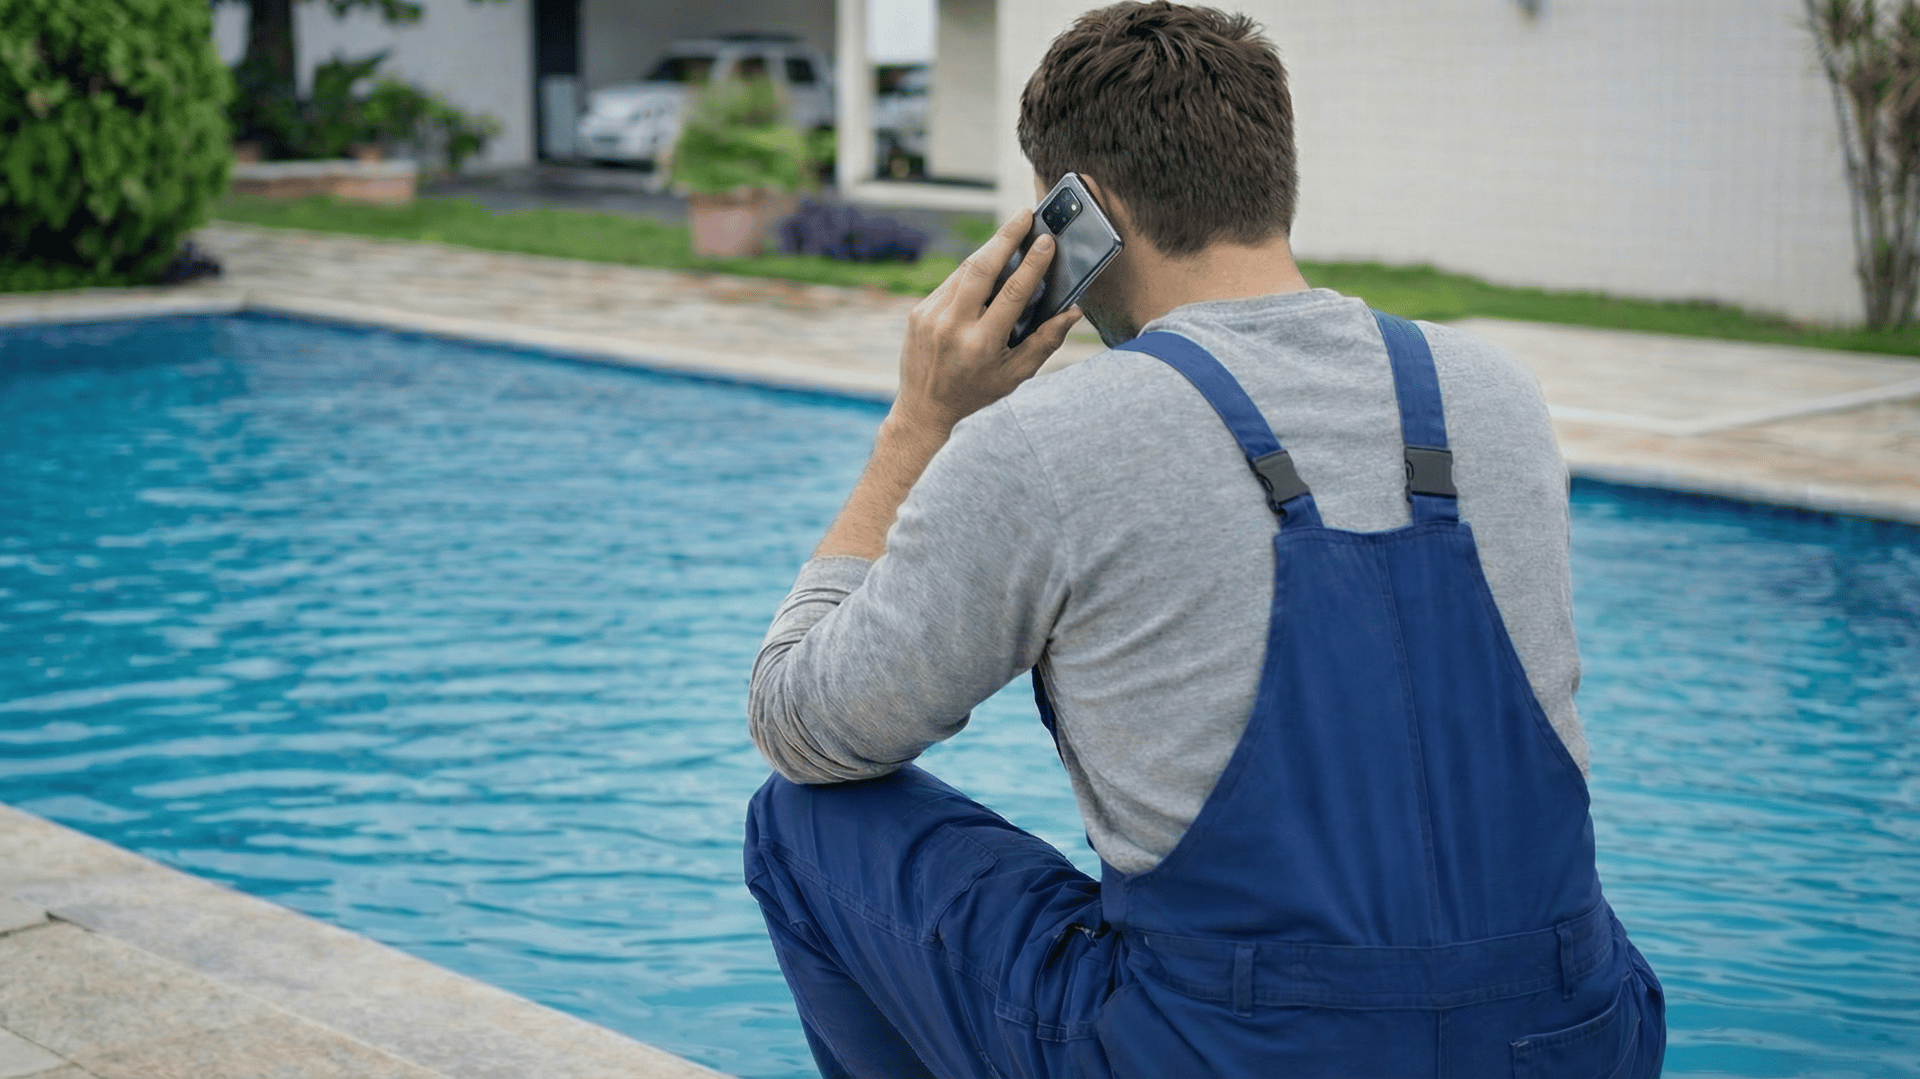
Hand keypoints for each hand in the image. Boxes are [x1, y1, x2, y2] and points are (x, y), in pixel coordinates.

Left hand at [891, 210, 1082, 437]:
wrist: (925, 410)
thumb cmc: (978, 394)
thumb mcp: (1016, 376)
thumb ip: (1045, 342)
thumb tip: (1073, 311)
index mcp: (981, 345)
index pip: (1011, 294)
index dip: (1031, 265)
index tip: (1047, 241)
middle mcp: (952, 327)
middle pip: (982, 269)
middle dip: (1006, 236)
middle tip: (1025, 214)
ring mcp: (931, 317)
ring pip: (965, 270)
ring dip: (990, 248)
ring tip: (1012, 230)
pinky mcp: (918, 312)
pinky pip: (951, 282)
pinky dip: (971, 270)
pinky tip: (988, 260)